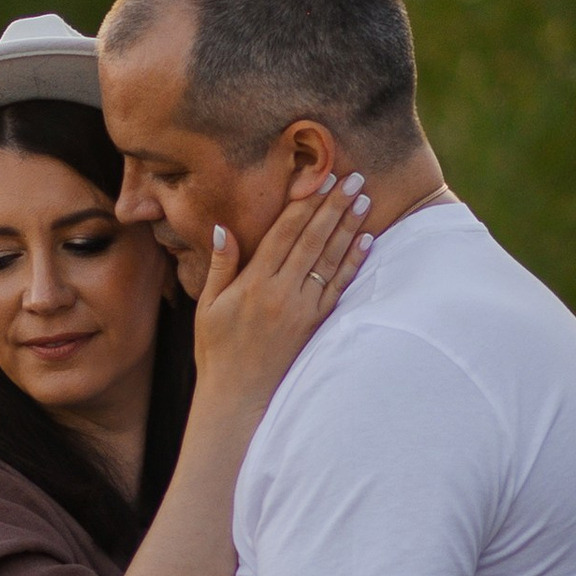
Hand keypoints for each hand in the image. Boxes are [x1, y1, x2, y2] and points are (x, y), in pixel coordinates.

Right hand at [191, 172, 372, 415]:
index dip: (303, 204)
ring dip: (349, 227)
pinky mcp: (316, 325)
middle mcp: (281, 293)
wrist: (238, 397)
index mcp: (253, 284)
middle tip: (353, 177)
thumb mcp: (209, 306)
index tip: (319, 179)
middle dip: (334, 206)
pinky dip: (353, 262)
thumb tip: (223, 228)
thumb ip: (221, 266)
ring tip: (363, 200)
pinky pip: (339, 287)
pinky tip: (366, 241)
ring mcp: (302, 309)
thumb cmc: (217, 351)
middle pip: (312, 239)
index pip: (284, 233)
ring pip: (329, 259)